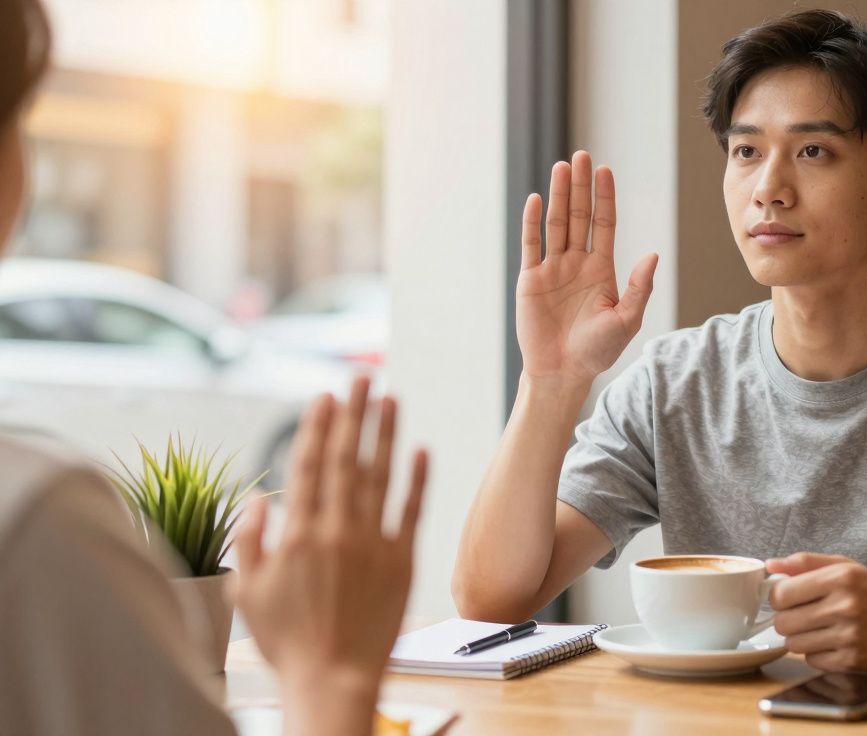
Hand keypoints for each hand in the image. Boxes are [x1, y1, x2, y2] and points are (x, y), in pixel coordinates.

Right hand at [233, 376, 427, 702]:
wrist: (334, 680)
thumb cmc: (287, 642)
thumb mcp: (245, 594)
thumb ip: (248, 541)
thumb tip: (257, 498)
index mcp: (298, 535)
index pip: (309, 466)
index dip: (318, 426)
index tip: (326, 395)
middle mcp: (336, 531)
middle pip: (346, 459)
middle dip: (354, 414)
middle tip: (363, 376)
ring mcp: (372, 544)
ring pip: (380, 477)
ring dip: (386, 434)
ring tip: (392, 399)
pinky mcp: (402, 561)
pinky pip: (412, 512)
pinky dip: (416, 480)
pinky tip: (421, 450)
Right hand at [516, 150, 658, 386]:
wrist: (562, 372)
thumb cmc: (597, 351)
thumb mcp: (626, 320)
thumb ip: (640, 288)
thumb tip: (653, 255)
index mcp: (601, 270)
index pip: (604, 224)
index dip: (605, 198)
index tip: (606, 171)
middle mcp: (577, 263)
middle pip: (580, 216)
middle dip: (582, 186)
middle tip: (583, 156)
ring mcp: (553, 269)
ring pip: (557, 224)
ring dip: (559, 195)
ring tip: (562, 167)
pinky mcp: (530, 279)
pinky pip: (531, 245)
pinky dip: (533, 222)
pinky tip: (537, 199)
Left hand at [767, 553, 866, 671]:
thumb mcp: (845, 566)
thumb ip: (805, 563)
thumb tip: (770, 565)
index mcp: (840, 578)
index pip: (781, 594)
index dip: (780, 597)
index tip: (789, 598)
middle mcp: (845, 606)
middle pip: (783, 622)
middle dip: (788, 619)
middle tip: (805, 615)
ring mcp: (849, 636)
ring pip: (794, 644)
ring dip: (801, 638)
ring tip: (820, 629)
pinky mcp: (852, 661)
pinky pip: (812, 661)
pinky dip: (817, 653)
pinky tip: (833, 642)